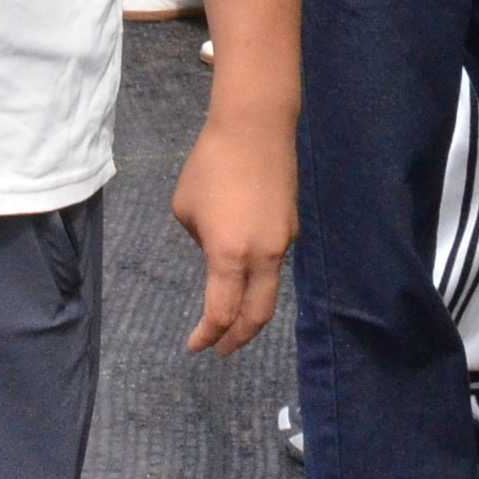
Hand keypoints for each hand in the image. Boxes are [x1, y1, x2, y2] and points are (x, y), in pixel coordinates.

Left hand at [170, 106, 293, 354]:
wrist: (256, 128)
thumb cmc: (210, 164)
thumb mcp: (186, 209)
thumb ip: (201, 241)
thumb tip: (216, 251)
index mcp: (229, 256)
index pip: (222, 313)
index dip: (208, 335)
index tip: (195, 346)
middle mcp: (263, 257)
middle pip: (257, 316)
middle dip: (238, 338)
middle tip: (222, 350)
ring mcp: (283, 242)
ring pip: (269, 289)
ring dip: (250, 308)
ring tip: (231, 315)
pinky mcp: (292, 226)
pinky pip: (274, 261)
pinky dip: (258, 277)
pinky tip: (243, 267)